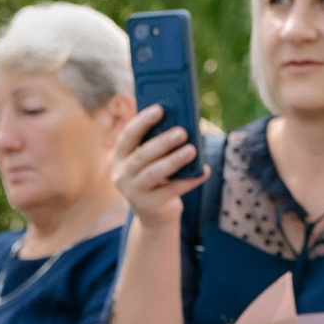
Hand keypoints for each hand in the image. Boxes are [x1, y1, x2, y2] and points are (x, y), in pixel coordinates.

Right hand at [111, 104, 204, 223]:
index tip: (160, 109)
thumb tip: (183, 124)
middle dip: (162, 142)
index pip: (127, 135)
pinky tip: (204, 171)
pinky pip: (171, 190)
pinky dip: (189, 180)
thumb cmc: (156, 178)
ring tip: (192, 150)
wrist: (154, 214)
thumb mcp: (152, 160)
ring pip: (154, 173)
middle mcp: (121, 174)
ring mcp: (133, 192)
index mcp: (119, 156)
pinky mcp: (149, 206)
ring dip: (174, 160)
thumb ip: (159, 144)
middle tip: (182, 131)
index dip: (143, 121)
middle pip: (141, 155)